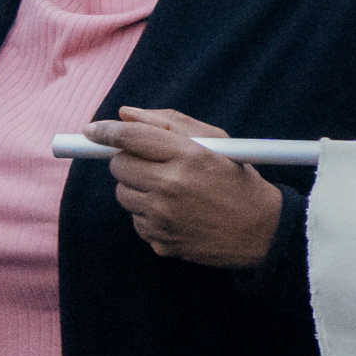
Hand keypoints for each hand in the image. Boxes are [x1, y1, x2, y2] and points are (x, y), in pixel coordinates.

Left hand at [94, 107, 285, 268]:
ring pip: (123, 194)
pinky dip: (149, 214)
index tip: (92, 130)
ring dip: (138, 188)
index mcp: (189, 157)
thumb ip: (170, 122)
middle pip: (119, 166)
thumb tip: (123, 115)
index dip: (106, 131)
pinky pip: (136, 220)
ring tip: (170, 190)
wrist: (263, 232)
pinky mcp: (160, 241)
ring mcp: (163, 218)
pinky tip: (177, 213)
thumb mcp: (217, 142)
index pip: (132, 137)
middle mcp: (172, 187)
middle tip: (151, 163)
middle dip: (128, 160)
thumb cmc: (239, 180)